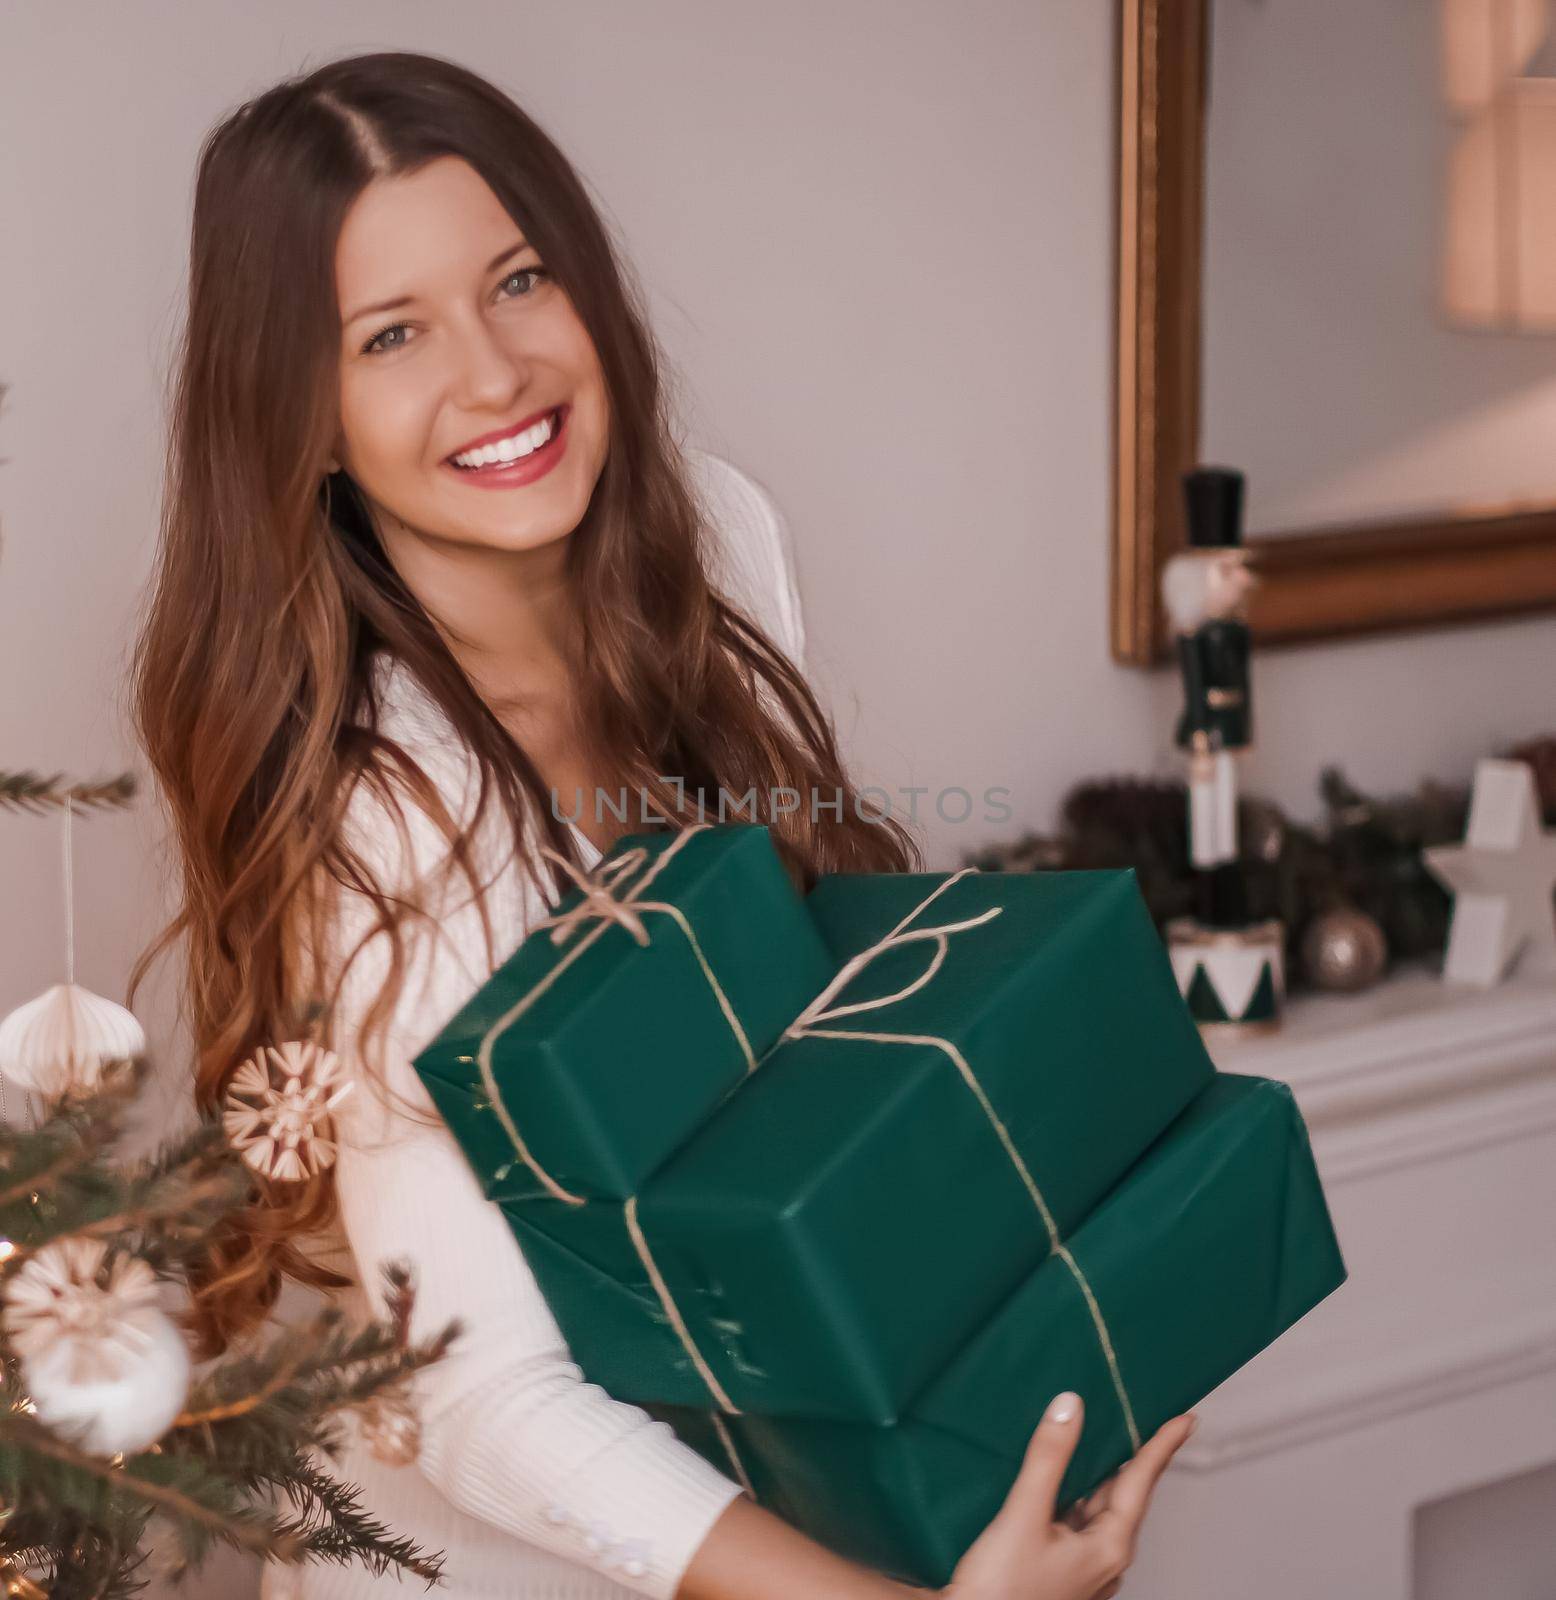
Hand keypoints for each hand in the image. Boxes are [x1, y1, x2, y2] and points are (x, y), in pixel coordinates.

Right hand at [938, 1392, 1195, 1599]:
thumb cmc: (1001, 1592)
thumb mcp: (1024, 1516)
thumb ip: (1048, 1460)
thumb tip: (1070, 1406)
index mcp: (1108, 1548)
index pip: (1141, 1483)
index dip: (1161, 1447)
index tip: (1184, 1419)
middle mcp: (1102, 1559)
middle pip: (1124, 1495)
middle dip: (1132, 1455)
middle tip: (1139, 1416)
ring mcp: (1081, 1568)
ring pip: (1097, 1508)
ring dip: (1099, 1472)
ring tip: (1099, 1435)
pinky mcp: (1058, 1569)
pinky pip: (1076, 1520)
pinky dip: (1074, 1491)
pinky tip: (1058, 1478)